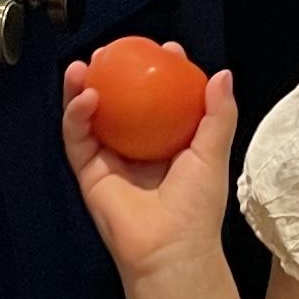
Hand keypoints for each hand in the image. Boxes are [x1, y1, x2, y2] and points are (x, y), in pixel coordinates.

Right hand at [60, 60, 238, 289]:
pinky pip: (77, 137)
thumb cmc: (196, 207)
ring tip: (85, 65)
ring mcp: (110, 158)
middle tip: (114, 50)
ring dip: (83, 88)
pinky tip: (85, 96)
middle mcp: (135, 147)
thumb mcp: (213, 153)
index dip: (161, 72)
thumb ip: (218, 115)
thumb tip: (222, 74)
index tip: (166, 50)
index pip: (159, 100)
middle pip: (119, 102)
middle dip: (113, 73)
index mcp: (167, 142)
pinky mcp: (88, 172)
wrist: (169, 248)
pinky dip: (77, 114)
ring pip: (90, 115)